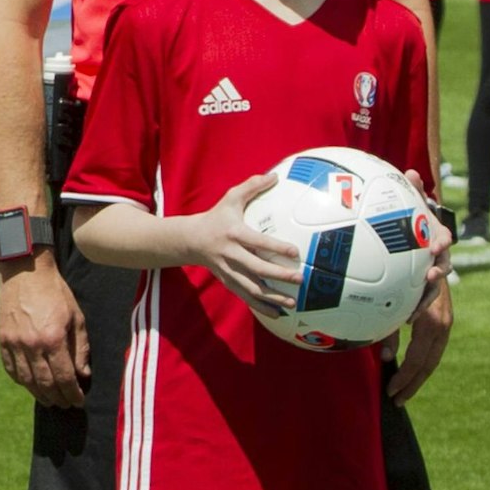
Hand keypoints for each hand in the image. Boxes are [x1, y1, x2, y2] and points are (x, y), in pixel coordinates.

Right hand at [0, 255, 89, 406]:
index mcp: (53, 339)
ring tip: (50, 400)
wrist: (25, 270)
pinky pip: (10, 369)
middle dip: (58, 398)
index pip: (65, 378)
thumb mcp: (76, 318)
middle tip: (66, 404)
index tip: (79, 401)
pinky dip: (21, 381)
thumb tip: (83, 375)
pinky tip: (30, 385)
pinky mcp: (2, 339)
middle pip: (45, 384)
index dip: (73, 394)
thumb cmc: (55, 292)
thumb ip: (80, 349)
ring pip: (26, 380)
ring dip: (39, 394)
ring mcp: (13, 343)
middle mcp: (31, 344)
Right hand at [184, 172, 303, 315]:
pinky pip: (245, 296)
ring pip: (251, 287)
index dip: (276, 248)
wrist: (189, 240)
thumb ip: (252, 186)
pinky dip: (260, 306)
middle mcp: (230, 254)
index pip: (258, 242)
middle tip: (299, 279)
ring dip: (272, 296)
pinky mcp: (227, 281)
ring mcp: (228, 270)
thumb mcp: (230, 198)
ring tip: (291, 301)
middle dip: (278, 275)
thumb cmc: (215, 217)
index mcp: (234, 234)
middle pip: (256, 268)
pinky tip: (277, 313)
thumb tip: (275, 176)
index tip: (295, 252)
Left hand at [386, 168, 453, 403]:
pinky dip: (405, 363)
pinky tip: (386, 377)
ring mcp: (433, 314)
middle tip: (396, 394)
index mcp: (434, 288)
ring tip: (394, 399)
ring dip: (413, 375)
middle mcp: (437, 305)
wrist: (435, 238)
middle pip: (431, 347)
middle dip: (416, 372)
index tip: (395, 358)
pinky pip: (418, 347)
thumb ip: (415, 197)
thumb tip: (411, 170)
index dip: (414, 341)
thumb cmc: (419, 225)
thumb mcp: (418, 212)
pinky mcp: (425, 319)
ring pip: (428, 353)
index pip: (430, 319)